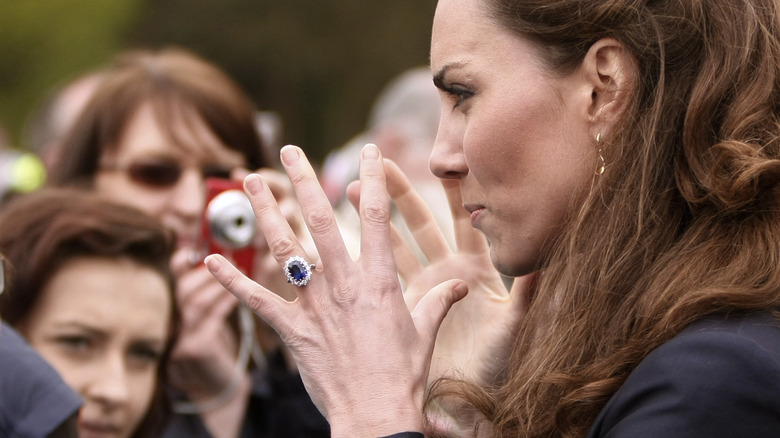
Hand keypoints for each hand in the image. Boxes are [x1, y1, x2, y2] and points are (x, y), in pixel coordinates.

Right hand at [167, 248, 242, 400]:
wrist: (222, 389)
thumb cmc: (219, 348)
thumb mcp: (208, 318)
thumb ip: (209, 293)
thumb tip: (217, 257)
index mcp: (174, 314)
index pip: (172, 282)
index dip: (180, 262)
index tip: (194, 247)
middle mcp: (171, 326)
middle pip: (182, 289)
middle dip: (206, 271)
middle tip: (229, 257)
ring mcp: (181, 339)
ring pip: (194, 303)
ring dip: (218, 284)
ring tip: (240, 271)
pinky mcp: (196, 350)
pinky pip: (209, 320)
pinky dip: (224, 303)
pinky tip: (237, 295)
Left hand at [206, 144, 466, 436]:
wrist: (373, 416)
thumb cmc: (402, 376)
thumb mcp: (425, 333)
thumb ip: (439, 301)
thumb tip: (461, 283)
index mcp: (378, 281)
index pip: (376, 217)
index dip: (373, 178)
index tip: (369, 149)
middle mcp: (343, 285)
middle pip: (320, 221)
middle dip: (303, 180)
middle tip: (288, 150)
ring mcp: (313, 306)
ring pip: (284, 250)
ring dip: (265, 213)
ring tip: (247, 182)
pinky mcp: (291, 330)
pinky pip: (256, 301)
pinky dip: (231, 281)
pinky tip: (208, 260)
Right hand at [349, 160, 535, 384]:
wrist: (468, 399)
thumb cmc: (495, 365)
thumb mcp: (513, 324)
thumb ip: (528, 292)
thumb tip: (547, 259)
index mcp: (474, 270)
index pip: (463, 221)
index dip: (454, 192)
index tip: (443, 162)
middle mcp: (444, 273)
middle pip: (420, 224)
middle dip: (401, 192)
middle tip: (380, 162)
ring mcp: (419, 289)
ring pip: (392, 244)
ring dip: (375, 218)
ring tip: (350, 188)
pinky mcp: (400, 307)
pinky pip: (378, 278)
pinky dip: (365, 257)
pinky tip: (340, 237)